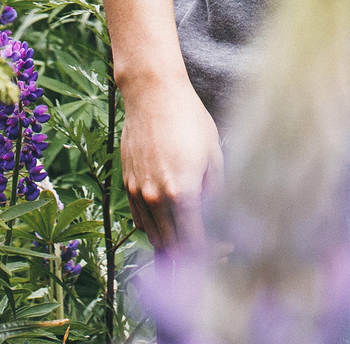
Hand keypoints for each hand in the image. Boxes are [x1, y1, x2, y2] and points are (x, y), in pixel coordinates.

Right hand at [119, 69, 221, 250]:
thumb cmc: (190, 120)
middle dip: (190, 254)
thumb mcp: (214, 156)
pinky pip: (139, 220)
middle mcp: (156, 199)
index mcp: (182, 194)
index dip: (209, 253)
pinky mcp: (127, 183)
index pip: (193, 244)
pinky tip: (169, 219)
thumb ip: (216, 194)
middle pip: (172, 246)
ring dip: (171, 243)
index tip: (222, 248)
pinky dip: (154, 227)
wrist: (153, 94)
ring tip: (189, 234)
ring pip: (153, 237)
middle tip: (209, 245)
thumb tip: (217, 220)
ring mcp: (138, 192)